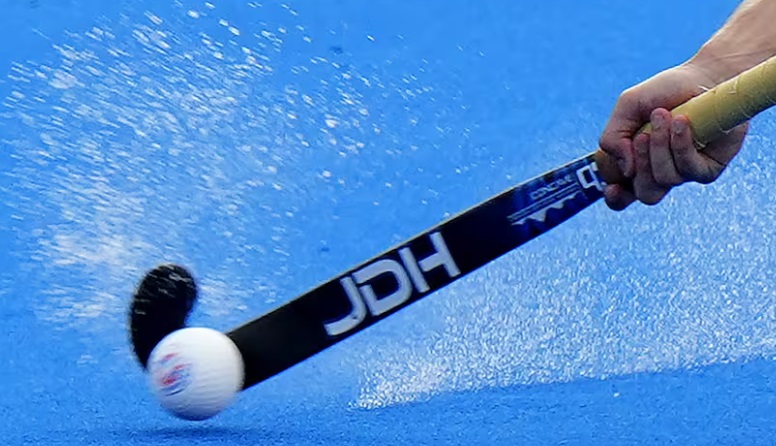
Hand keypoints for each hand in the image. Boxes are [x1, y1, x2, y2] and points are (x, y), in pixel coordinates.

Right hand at [598, 62, 748, 209]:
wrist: (704, 76)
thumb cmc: (665, 91)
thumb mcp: (627, 106)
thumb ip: (612, 137)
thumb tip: (626, 169)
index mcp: (638, 164)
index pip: (624, 196)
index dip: (617, 198)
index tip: (613, 187)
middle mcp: (662, 172)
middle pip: (646, 194)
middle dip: (642, 165)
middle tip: (642, 136)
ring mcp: (686, 172)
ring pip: (666, 179)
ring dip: (660, 146)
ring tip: (663, 115)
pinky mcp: (709, 168)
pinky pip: (689, 169)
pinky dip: (680, 145)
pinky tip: (681, 122)